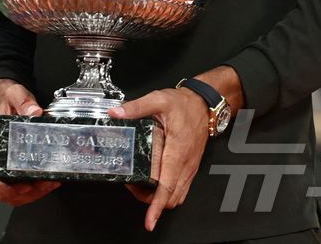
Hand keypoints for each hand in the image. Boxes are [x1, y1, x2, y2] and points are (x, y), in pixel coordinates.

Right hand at [0, 80, 59, 205]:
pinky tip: (47, 180)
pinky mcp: (11, 163)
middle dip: (26, 194)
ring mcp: (3, 163)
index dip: (7, 188)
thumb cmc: (4, 99)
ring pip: (12, 192)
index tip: (24, 186)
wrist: (0, 96)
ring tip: (49, 183)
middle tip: (45, 185)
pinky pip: (19, 184)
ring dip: (32, 194)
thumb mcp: (14, 94)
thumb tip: (35, 111)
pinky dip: (33, 188)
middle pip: (4, 191)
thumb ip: (24, 101)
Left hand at [111, 86, 210, 231]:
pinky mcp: (190, 168)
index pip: (167, 186)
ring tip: (139, 186)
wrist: (204, 105)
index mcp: (177, 151)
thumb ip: (136, 108)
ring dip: (159, 199)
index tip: (150, 220)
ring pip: (177, 196)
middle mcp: (185, 164)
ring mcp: (189, 168)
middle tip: (132, 187)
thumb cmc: (184, 105)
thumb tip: (116, 114)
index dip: (156, 205)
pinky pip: (181, 189)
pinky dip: (167, 193)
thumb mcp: (158, 100)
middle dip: (151, 202)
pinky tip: (154, 184)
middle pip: (170, 197)